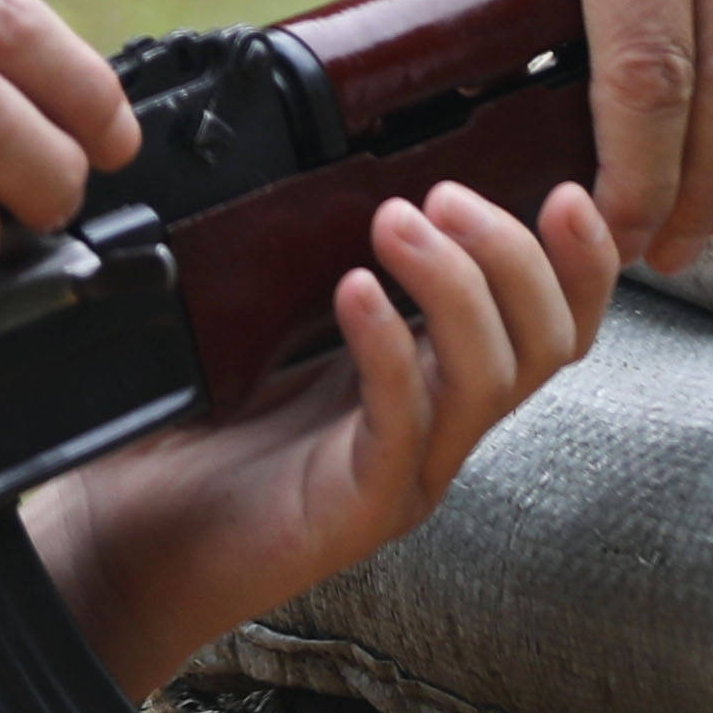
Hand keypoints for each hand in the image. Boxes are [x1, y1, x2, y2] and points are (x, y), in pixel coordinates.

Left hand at [24, 179, 615, 696]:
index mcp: (435, 382)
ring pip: (488, 383)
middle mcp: (439, 431)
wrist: (133, 547)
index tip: (566, 188)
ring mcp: (406, 475)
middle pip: (544, 348)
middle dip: (515, 257)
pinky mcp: (356, 511)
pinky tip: (355, 293)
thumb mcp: (277, 333)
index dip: (579, 262)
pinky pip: (400, 429)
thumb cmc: (200, 436)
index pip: (551, 325)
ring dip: (457, 288)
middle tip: (446, 195)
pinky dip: (388, 351)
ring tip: (400, 222)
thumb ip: (327, 266)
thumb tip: (347, 165)